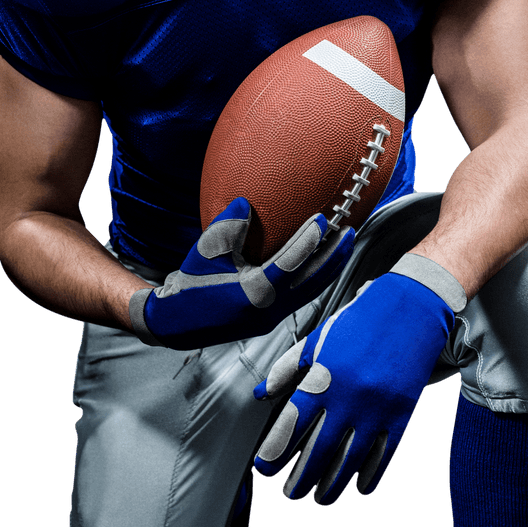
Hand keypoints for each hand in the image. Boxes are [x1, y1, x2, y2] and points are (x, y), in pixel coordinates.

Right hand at [139, 197, 353, 349]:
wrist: (177, 323)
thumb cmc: (191, 284)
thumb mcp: (206, 251)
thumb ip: (228, 226)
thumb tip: (247, 203)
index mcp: (253, 294)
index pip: (290, 264)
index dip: (309, 240)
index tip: (323, 218)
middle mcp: (269, 310)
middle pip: (312, 282)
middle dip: (334, 256)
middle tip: (350, 231)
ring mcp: (272, 318)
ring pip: (311, 291)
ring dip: (329, 267)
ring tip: (343, 244)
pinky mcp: (271, 319)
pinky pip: (301, 296)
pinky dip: (315, 278)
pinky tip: (321, 263)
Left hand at [253, 272, 453, 504]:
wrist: (411, 308)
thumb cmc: (360, 321)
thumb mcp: (319, 339)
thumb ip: (288, 368)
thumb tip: (263, 394)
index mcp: (324, 375)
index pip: (292, 424)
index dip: (275, 450)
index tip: (264, 467)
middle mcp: (348, 397)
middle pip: (318, 450)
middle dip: (300, 477)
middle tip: (290, 492)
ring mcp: (377, 409)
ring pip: (349, 460)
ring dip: (331, 484)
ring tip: (318, 497)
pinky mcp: (401, 414)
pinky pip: (382, 455)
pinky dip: (368, 475)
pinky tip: (357, 486)